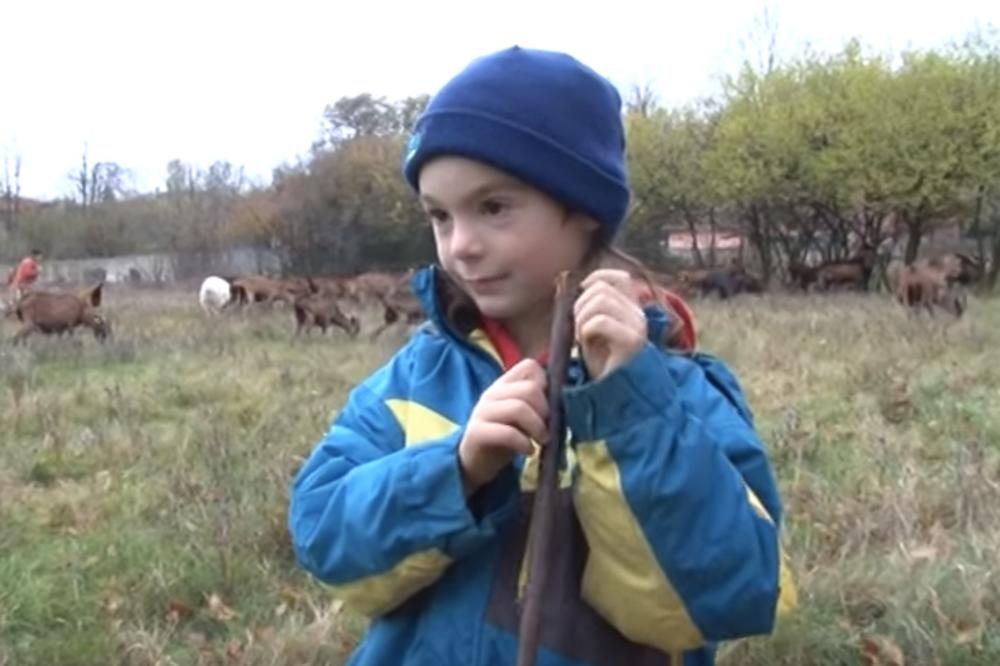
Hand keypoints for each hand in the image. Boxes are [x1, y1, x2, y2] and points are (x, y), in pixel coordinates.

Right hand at [458, 359, 548, 492]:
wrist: (474, 462)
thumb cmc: (504, 438)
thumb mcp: (522, 417)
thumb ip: (536, 404)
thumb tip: (563, 401)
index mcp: (504, 384)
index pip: (530, 366)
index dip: (546, 384)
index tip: (548, 406)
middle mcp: (492, 393)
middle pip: (530, 389)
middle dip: (545, 411)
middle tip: (548, 429)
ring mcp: (482, 411)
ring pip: (519, 407)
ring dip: (537, 427)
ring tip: (542, 441)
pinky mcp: (477, 432)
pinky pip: (506, 432)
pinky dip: (524, 443)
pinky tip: (529, 451)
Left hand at [574, 269, 646, 380]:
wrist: (617, 395)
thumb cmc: (603, 364)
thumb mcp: (592, 330)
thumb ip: (588, 309)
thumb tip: (568, 288)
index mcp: (632, 309)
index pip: (619, 277)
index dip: (595, 280)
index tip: (581, 299)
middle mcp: (638, 314)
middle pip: (602, 287)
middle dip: (580, 305)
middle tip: (577, 329)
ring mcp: (637, 326)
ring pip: (600, 299)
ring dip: (581, 317)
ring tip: (580, 338)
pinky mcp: (632, 341)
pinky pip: (600, 321)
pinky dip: (585, 330)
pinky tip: (585, 344)